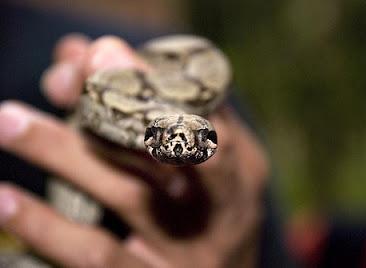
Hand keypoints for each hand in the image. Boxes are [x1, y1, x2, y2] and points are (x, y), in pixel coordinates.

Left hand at [0, 34, 267, 267]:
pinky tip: (6, 202)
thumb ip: (169, 112)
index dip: (153, 82)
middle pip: (169, 147)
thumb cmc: (212, 211)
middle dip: (116, 104)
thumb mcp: (215, 162)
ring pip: (126, 195)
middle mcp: (221, 208)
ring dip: (65, 153)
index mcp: (242, 168)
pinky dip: (48, 227)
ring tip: (11, 123)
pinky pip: (98, 255)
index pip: (204, 113)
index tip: (102, 55)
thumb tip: (89, 56)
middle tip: (65, 76)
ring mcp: (187, 250)